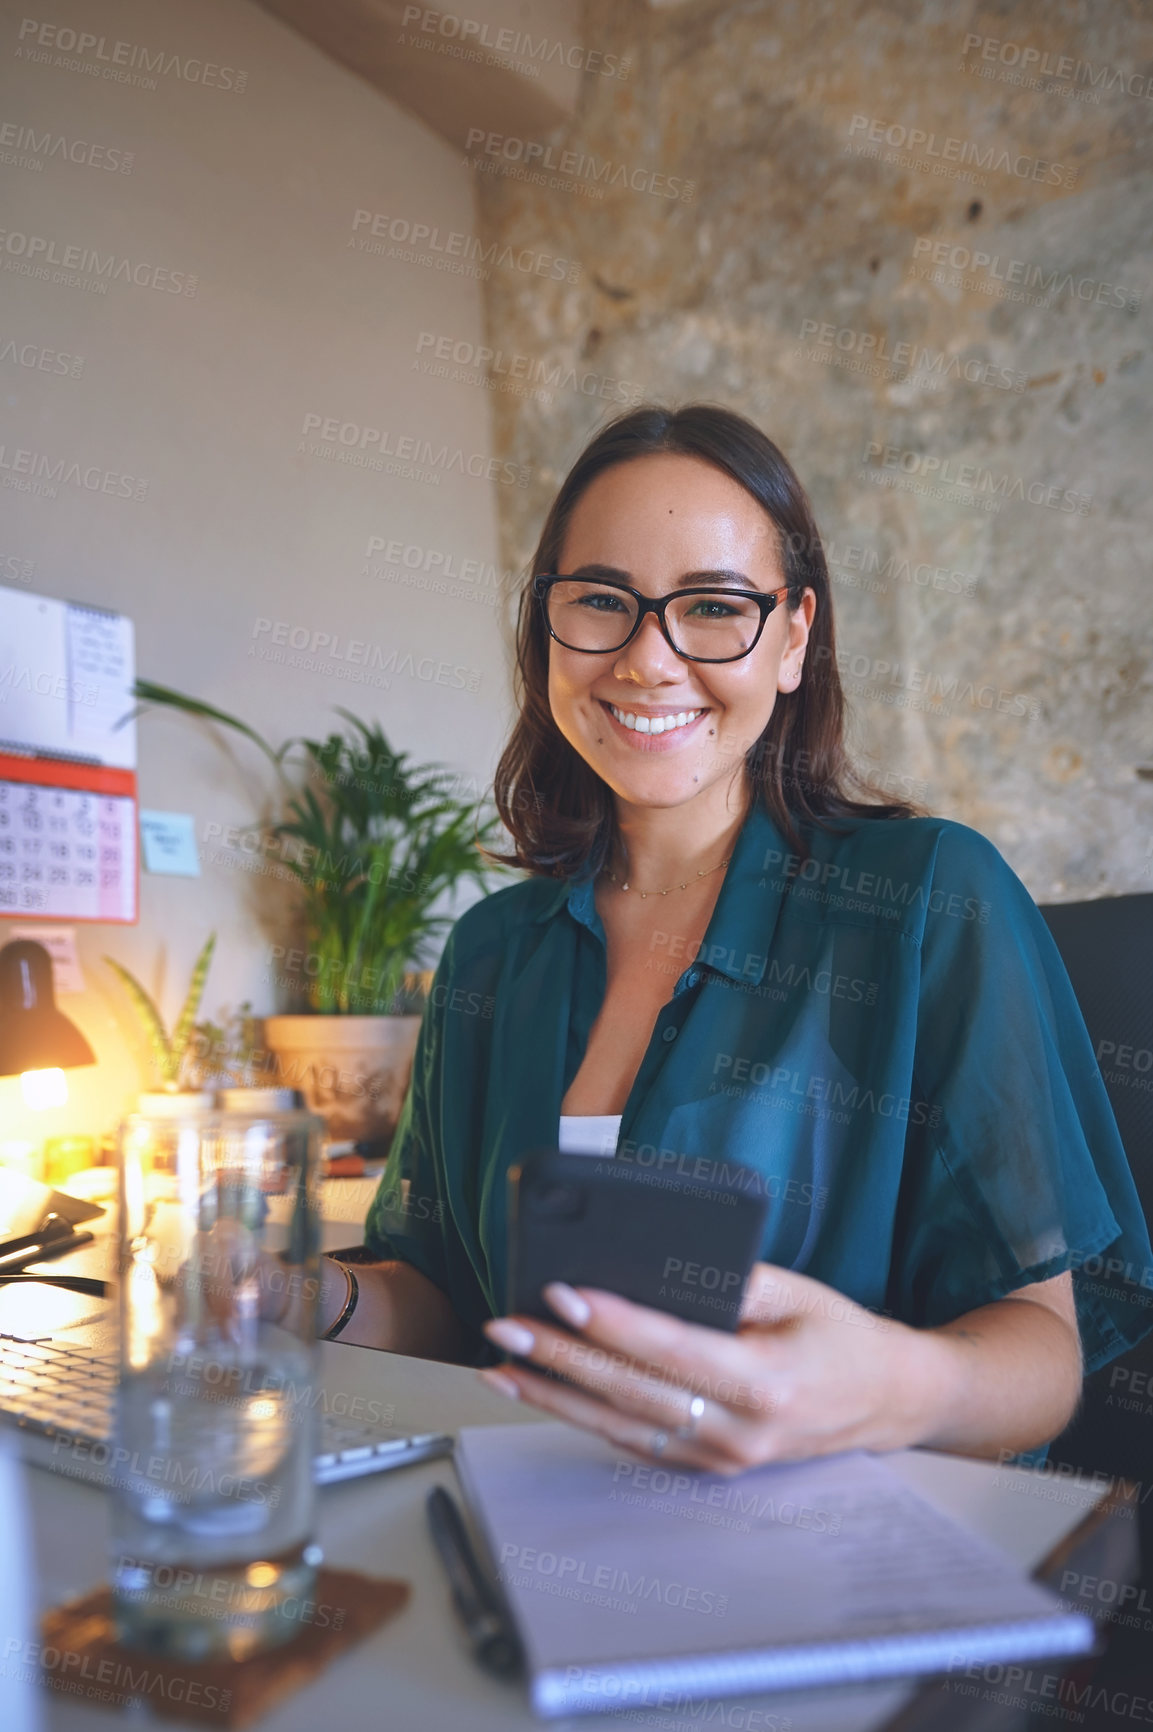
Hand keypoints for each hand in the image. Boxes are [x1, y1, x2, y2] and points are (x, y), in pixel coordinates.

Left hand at [478, 1263, 935, 1473]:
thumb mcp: (797, 1292)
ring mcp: (720, 1460)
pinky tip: (544, 1390)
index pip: (671, 1351)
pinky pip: (634, 1439)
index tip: (563, 1293)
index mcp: (767, 1385)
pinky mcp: (706, 1466)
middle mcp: (740, 1434)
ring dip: (555, 1395)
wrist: (885, 1400)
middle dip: (562, 1357)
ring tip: (502, 1365)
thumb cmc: (840, 1336)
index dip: (612, 1323)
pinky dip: (583, 1414)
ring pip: (619, 1426)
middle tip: (509, 1326)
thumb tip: (655, 1263)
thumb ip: (730, 1281)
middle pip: (631, 1392)